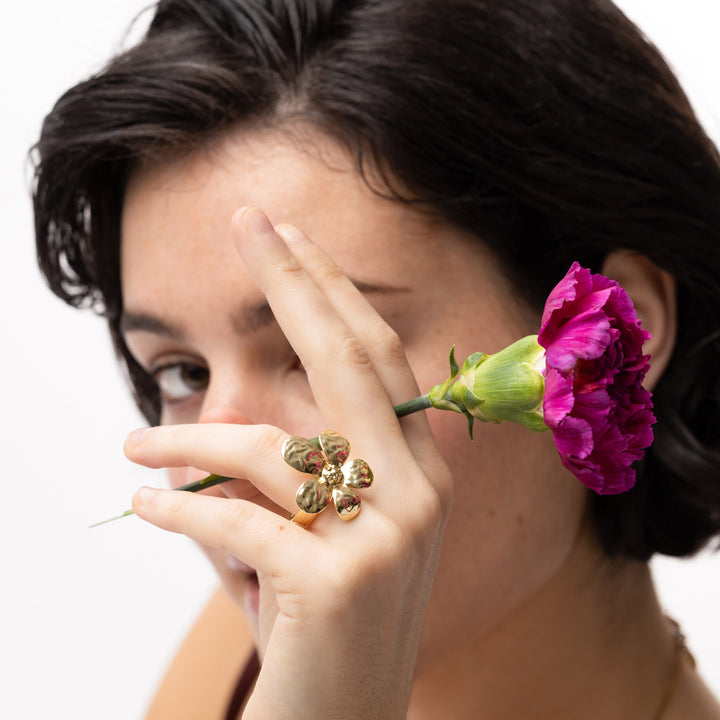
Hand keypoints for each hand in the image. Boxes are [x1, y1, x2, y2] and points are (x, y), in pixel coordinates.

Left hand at [125, 207, 453, 719]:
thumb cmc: (332, 620)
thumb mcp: (342, 534)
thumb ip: (324, 467)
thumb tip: (252, 405)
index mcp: (422, 474)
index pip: (377, 356)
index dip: (332, 290)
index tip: (290, 235)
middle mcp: (418, 494)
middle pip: (348, 358)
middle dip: (295, 278)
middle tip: (248, 220)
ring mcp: (384, 538)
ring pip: (268, 449)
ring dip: (185, 440)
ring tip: (134, 444)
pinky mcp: (333, 585)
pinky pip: (233, 521)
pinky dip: (176, 509)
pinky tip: (142, 503)